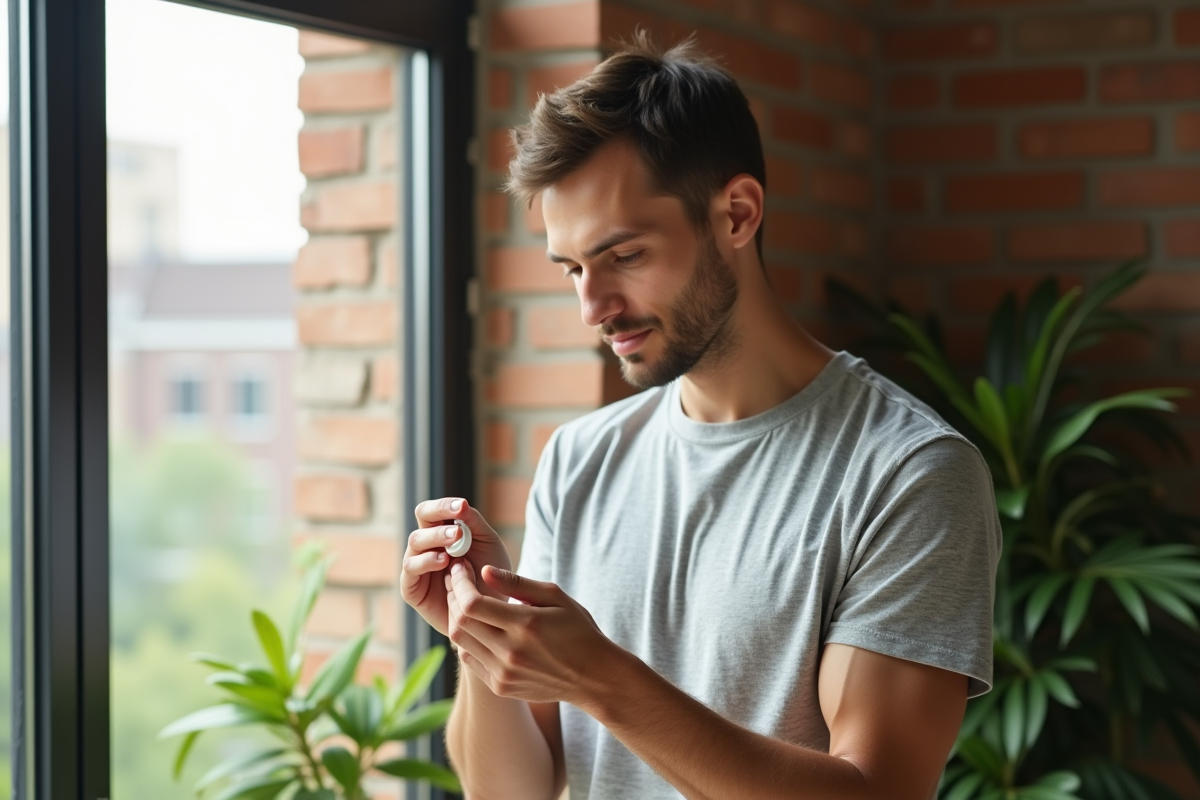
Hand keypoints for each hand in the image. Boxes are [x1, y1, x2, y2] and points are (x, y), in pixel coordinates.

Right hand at [401, 497, 512, 636]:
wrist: (490, 613)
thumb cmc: (488, 574)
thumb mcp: (488, 544)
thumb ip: (474, 523)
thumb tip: (461, 504)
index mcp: (443, 529)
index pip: (435, 509)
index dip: (444, 505)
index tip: (461, 507)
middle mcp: (428, 543)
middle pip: (421, 518)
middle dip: (439, 518)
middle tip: (458, 531)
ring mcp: (418, 564)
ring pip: (415, 542)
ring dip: (433, 539)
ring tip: (453, 545)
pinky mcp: (412, 587)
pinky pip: (410, 570)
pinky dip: (425, 562)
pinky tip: (443, 562)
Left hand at [445, 561, 616, 707]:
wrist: (592, 677)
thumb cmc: (578, 630)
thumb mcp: (556, 597)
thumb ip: (518, 583)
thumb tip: (485, 570)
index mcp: (525, 625)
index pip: (473, 604)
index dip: (460, 584)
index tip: (460, 569)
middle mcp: (510, 652)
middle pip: (461, 622)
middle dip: (453, 596)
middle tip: (456, 581)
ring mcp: (504, 673)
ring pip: (461, 642)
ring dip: (457, 618)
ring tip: (464, 601)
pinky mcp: (501, 687)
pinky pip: (470, 661)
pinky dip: (468, 641)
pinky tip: (477, 627)